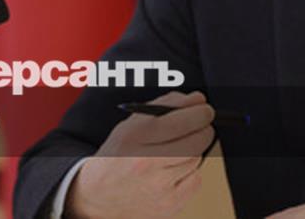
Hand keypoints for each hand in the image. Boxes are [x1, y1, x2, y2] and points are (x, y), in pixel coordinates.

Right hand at [65, 90, 214, 218]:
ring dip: (193, 150)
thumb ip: (163, 106)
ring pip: (197, 159)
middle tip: (202, 124)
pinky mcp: (170, 204)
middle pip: (197, 141)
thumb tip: (197, 100)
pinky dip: (189, 172)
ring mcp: (159, 187)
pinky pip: (195, 180)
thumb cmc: (118, 156)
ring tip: (176, 150)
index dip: (200, 111)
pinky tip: (173, 171)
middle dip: (204, 128)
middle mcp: (146, 162)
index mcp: (134, 137)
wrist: (100, 196)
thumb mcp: (130, 125)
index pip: (182, 120)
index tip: (203, 107)